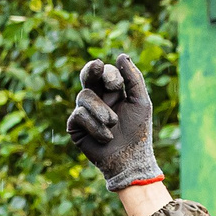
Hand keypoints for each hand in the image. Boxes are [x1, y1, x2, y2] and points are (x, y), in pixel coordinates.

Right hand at [65, 52, 161, 189]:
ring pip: (84, 96)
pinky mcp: (75, 126)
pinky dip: (96, 126)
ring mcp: (84, 111)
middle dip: (90, 70)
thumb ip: (133, 79)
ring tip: (113, 124)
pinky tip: (106, 137)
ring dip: (101, 111)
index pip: (105, 73)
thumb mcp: (140, 102)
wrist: (130, 160)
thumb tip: (121, 55)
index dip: (110, 75)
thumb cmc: (138, 131)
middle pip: (87, 76)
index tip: (117, 85)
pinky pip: (79, 115)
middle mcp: (96, 99)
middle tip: (96, 67)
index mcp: (112, 92)